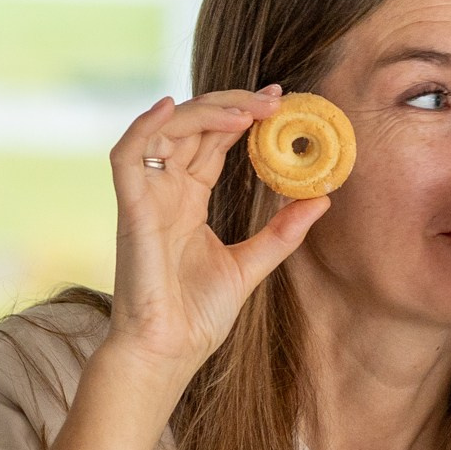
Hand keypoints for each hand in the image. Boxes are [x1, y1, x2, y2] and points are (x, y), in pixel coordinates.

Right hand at [104, 88, 328, 379]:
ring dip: (203, 111)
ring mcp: (146, 199)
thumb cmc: (197, 316)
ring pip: (164, 132)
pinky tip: (171, 105)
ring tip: (247, 109)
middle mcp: (164, 192)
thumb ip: (282, 232)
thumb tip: (323, 199)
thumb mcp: (251, 265)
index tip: (279, 102)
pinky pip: (127, 156)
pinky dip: (144, 126)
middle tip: (273, 97)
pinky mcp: (131, 211)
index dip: (240, 118)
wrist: (169, 352)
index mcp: (187, 201)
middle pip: (192, 129)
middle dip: (231, 105)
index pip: (212, 143)